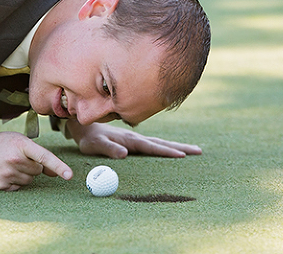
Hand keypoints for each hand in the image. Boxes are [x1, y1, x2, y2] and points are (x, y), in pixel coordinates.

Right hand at [0, 131, 72, 190]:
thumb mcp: (18, 141)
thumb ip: (38, 155)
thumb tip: (56, 173)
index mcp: (20, 144)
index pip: (44, 157)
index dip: (58, 166)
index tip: (69, 176)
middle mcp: (14, 160)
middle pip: (37, 171)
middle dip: (32, 166)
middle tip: (17, 158)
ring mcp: (6, 174)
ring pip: (29, 181)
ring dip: (23, 174)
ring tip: (9, 165)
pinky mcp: (0, 186)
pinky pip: (18, 188)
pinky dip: (14, 182)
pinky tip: (4, 173)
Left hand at [66, 121, 201, 158]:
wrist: (82, 125)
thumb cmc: (88, 138)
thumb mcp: (95, 145)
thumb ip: (108, 149)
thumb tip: (124, 154)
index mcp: (129, 140)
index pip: (152, 147)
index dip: (167, 152)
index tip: (183, 156)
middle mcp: (136, 138)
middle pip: (162, 143)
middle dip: (181, 147)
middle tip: (200, 152)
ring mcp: (136, 138)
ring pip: (160, 142)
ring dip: (177, 146)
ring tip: (194, 150)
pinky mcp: (134, 140)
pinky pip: (154, 143)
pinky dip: (167, 146)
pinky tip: (173, 148)